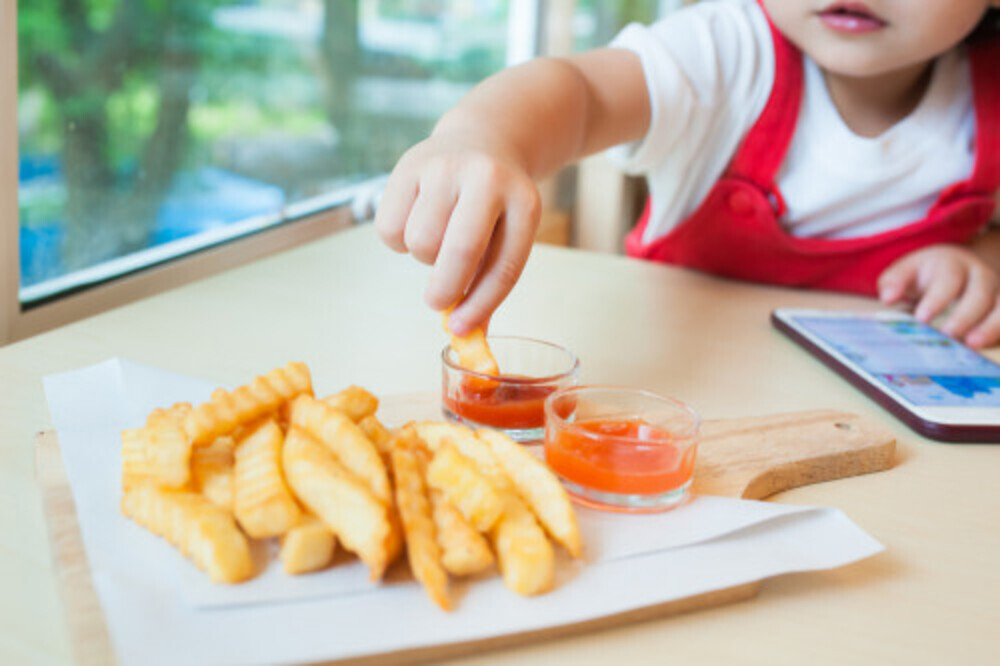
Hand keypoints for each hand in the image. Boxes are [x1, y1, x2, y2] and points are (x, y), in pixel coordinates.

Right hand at [374, 133, 540, 334]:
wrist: (482, 140)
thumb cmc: (495, 207)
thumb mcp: (508, 236)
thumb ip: (488, 283)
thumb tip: (464, 334)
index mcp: (524, 202)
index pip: (504, 267)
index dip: (481, 304)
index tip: (461, 329)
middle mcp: (487, 178)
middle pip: (460, 251)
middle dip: (444, 289)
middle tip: (438, 300)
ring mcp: (446, 167)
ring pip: (420, 242)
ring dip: (423, 257)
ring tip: (437, 241)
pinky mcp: (408, 165)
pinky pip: (390, 228)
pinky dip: (398, 240)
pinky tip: (415, 222)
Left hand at [877, 245, 999, 347]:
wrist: (959, 269)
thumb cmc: (926, 275)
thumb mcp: (907, 271)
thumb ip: (894, 281)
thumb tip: (887, 297)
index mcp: (952, 264)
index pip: (948, 279)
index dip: (937, 299)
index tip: (922, 318)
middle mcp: (980, 276)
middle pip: (980, 293)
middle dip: (964, 315)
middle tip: (947, 335)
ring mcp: (997, 292)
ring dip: (991, 326)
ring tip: (972, 344)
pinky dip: (999, 333)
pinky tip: (984, 350)